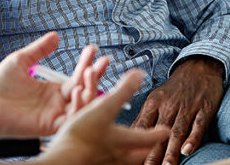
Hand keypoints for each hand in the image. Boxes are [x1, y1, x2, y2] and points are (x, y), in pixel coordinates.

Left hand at [0, 32, 108, 139]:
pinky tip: (78, 90)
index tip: (93, 48)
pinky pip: (70, 119)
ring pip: (82, 105)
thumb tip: (55, 35)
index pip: (77, 77)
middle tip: (103, 61)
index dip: (87, 63)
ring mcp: (54, 115)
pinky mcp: (48, 125)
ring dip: (90, 89)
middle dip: (96, 75)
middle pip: (85, 90)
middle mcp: (57, 103)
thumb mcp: (21, 60)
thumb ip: (39, 50)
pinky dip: (78, 107)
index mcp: (53, 90)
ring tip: (90, 72)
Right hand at [39, 70, 170, 164]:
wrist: (62, 161)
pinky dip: (106, 158)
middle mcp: (117, 156)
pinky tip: (102, 157)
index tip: (166, 131)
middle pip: (137, 156)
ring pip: (122, 163)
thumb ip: (123, 91)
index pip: (148, 138)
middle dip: (145, 150)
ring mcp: (104, 164)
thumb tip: (139, 74)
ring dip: (127, 156)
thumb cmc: (83, 135)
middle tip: (150, 147)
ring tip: (127, 152)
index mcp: (124, 141)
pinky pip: (103, 163)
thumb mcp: (104, 107)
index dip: (158, 133)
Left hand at [131, 57, 224, 164]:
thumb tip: (131, 137)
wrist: (198, 68)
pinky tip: (187, 150)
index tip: (132, 158)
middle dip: (153, 153)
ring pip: (177, 131)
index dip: (137, 143)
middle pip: (159, 132)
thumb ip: (145, 118)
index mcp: (154, 103)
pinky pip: (198, 125)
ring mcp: (187, 107)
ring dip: (171, 151)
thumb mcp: (156, 98)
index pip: (143, 126)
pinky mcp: (204, 109)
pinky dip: (193, 138)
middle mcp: (169, 105)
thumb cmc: (175, 88)